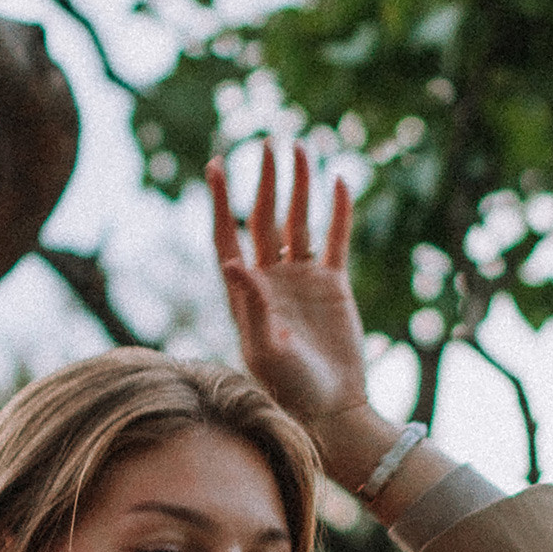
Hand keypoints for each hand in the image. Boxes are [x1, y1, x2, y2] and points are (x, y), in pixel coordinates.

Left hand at [210, 146, 372, 451]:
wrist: (330, 408)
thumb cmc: (290, 388)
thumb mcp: (266, 348)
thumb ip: (252, 305)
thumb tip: (232, 261)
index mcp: (245, 292)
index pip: (227, 235)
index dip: (220, 201)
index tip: (215, 165)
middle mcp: (271, 278)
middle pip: (265, 218)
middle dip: (265, 180)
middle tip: (268, 142)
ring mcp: (302, 279)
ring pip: (299, 221)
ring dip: (299, 187)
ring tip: (300, 148)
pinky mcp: (333, 285)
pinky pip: (335, 239)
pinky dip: (337, 211)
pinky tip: (337, 181)